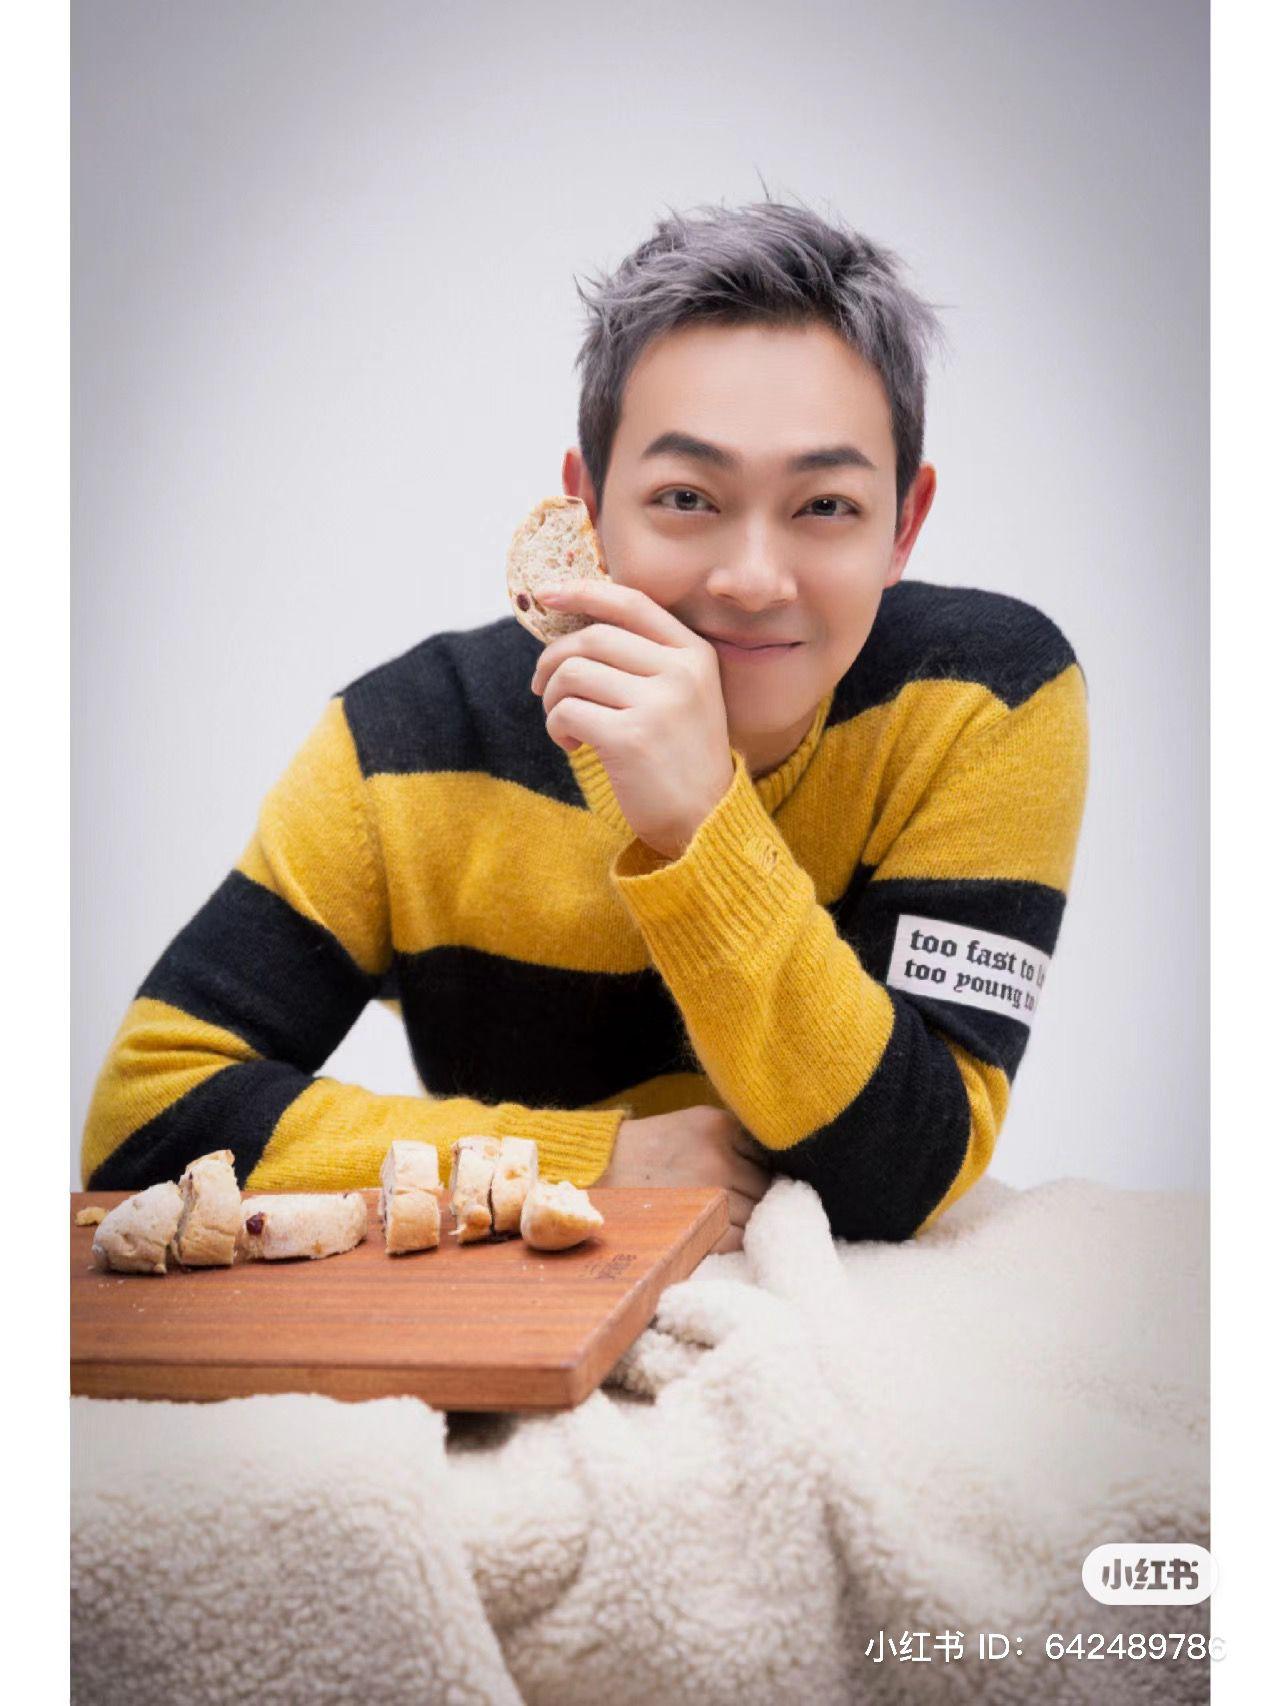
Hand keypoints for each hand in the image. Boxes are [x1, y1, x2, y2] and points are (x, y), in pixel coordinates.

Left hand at [529, 579, 735, 859]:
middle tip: (543, 688)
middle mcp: (681, 672)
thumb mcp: (682, 696)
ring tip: (563, 722)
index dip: (583, 592)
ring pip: (573, 672)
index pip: (631, 603)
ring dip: (553, 698)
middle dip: (554, 660)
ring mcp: (658, 704)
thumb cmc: (680, 757)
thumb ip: (644, 659)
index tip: (546, 595)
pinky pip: (567, 712)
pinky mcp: (630, 738)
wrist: (707, 821)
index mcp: (695, 654)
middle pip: (592, 638)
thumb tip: (571, 629)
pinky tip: (573, 745)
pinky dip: (556, 727)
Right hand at [596, 1105, 771, 1254]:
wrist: (599, 1172)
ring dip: (748, 1218)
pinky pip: (738, 1238)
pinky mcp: (700, 1225)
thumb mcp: (694, 1124)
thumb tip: (779, 1167)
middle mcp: (719, 1157)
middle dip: (757, 1195)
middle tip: (735, 1199)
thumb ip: (735, 1139)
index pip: (769, 1154)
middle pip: (767, 1186)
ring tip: (724, 1215)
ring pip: (757, 1214)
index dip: (761, 1168)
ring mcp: (711, 1193)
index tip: (749, 1176)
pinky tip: (716, 1229)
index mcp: (720, 1125)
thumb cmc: (650, 1150)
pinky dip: (734, 1238)